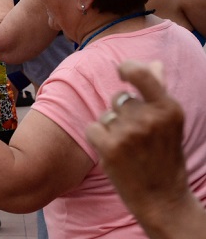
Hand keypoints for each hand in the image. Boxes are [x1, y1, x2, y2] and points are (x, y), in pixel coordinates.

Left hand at [85, 61, 188, 222]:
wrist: (163, 199)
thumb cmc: (165, 158)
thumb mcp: (170, 124)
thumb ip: (159, 91)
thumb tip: (154, 63)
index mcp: (169, 109)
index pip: (140, 73)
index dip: (127, 68)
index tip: (122, 70)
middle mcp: (150, 118)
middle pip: (118, 98)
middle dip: (122, 113)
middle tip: (138, 138)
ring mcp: (129, 133)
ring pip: (105, 115)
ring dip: (111, 129)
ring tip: (129, 148)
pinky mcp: (110, 147)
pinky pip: (92, 128)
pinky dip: (98, 140)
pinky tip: (114, 154)